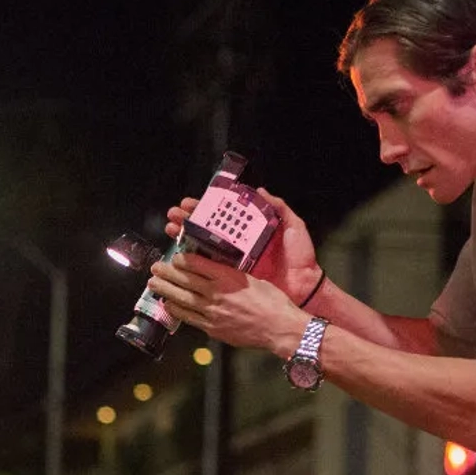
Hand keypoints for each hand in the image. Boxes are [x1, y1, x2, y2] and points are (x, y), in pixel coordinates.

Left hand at [150, 252, 303, 355]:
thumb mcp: (252, 279)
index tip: (175, 256)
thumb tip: (214, 271)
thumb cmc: (272, 302)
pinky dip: (176, 310)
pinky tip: (168, 305)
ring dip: (165, 290)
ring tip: (153, 284)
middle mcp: (217, 293)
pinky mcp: (212, 328)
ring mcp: (213, 312)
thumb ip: (231, 275)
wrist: (279, 328)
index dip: (182, 259)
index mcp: (229, 277)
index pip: (198, 264)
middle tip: (155, 267)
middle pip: (185, 280)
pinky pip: (189, 318)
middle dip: (167, 273)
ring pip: (182, 299)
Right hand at [165, 188, 321, 302]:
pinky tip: (179, 257)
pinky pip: (210, 273)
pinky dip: (193, 266)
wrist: (304, 284)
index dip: (204, 209)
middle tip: (173, 216)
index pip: (222, 217)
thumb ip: (279, 208)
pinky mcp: (232, 281)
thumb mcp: (294, 226)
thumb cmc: (300, 256)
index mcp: (249, 232)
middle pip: (206, 231)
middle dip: (187, 222)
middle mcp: (238, 246)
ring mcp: (233, 263)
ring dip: (184, 240)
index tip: (189, 203)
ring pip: (203, 250)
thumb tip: (260, 190)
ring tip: (171, 231)